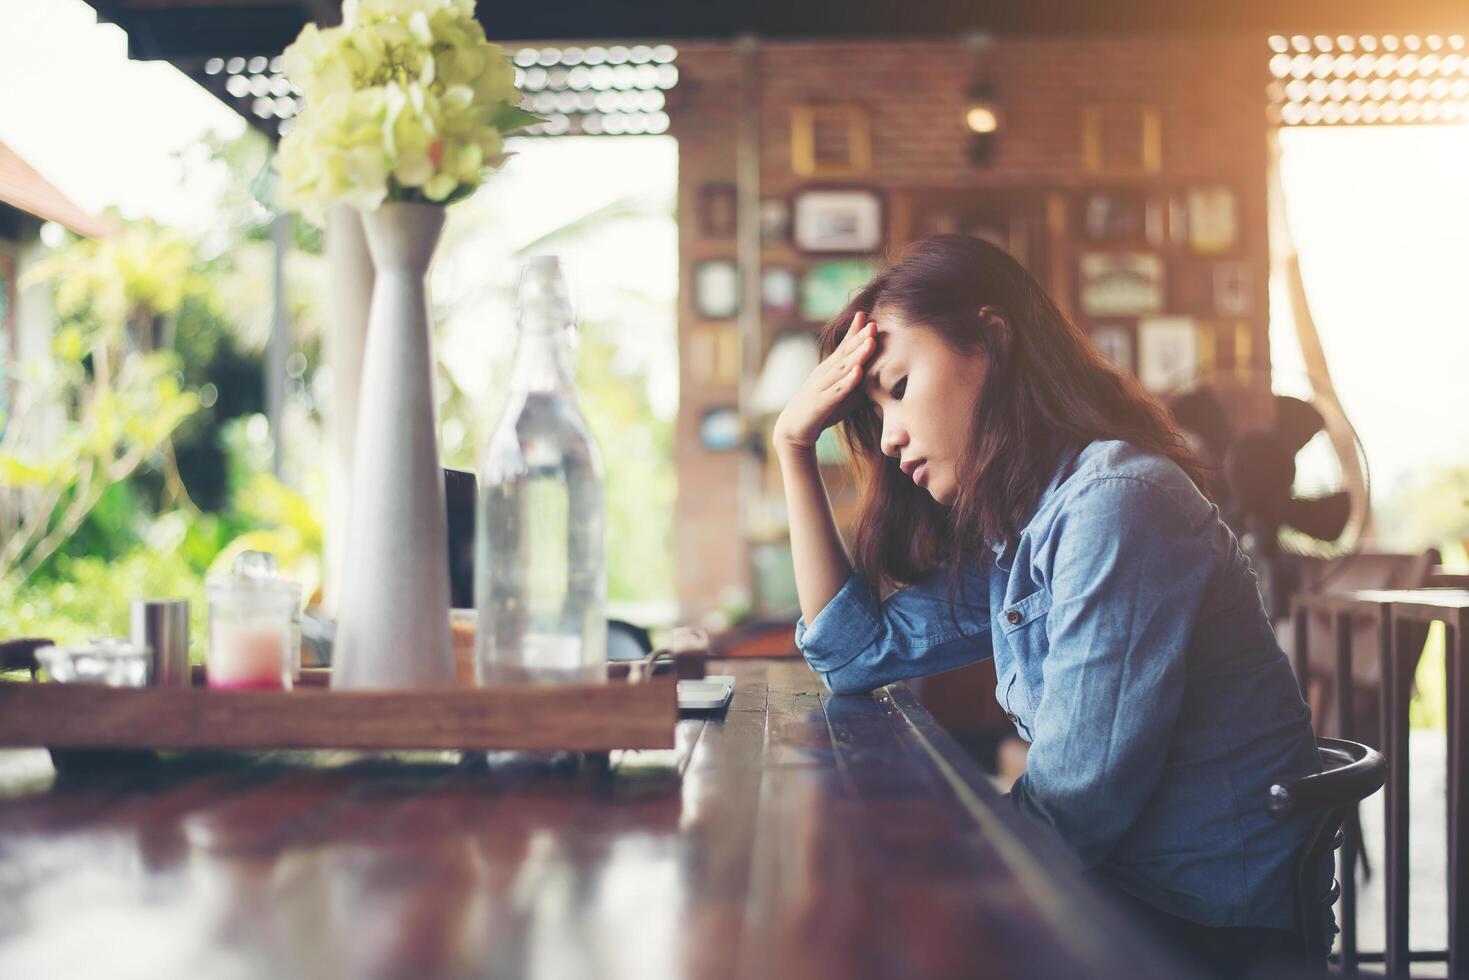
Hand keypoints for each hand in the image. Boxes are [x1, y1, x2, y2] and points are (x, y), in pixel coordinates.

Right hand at [772, 311, 874, 454]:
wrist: (792, 429)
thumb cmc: (820, 411)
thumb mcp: (840, 393)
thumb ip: (855, 383)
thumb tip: (875, 374)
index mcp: (828, 369)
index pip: (843, 346)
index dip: (854, 331)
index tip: (865, 315)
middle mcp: (824, 374)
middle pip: (844, 353)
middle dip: (859, 338)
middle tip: (873, 323)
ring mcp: (822, 387)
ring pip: (842, 368)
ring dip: (857, 355)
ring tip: (870, 342)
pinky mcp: (821, 403)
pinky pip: (837, 391)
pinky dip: (848, 381)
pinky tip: (858, 372)